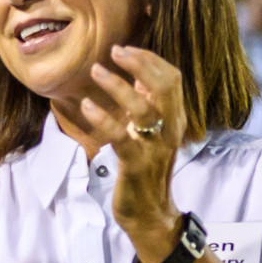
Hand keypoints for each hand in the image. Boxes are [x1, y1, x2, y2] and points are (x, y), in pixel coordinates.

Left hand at [79, 44, 186, 249]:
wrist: (151, 214)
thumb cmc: (146, 169)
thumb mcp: (151, 132)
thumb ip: (148, 104)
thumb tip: (138, 72)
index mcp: (175, 119)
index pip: (172, 79)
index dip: (150, 59)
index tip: (125, 48)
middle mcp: (170, 130)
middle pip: (166, 86)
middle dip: (140, 63)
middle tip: (115, 51)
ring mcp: (155, 147)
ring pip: (142, 108)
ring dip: (117, 86)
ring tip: (95, 71)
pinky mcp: (136, 164)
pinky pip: (120, 136)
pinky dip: (102, 118)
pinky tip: (86, 106)